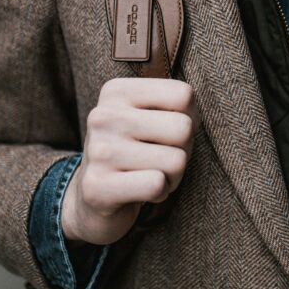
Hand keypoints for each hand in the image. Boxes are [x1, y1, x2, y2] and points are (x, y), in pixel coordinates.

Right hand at [62, 78, 200, 245]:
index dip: (190, 118)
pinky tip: (142, 191)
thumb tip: (196, 120)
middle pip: (183, 128)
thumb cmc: (134, 151)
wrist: (93, 196)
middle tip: (161, 158)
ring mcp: (98, 151)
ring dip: (173, 175)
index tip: (169, 132)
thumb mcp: (148, 116)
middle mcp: (103, 116)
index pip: (183, 94)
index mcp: (116, 91)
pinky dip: (160, 193)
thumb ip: (174, 106)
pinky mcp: (97, 187)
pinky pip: (156, 184)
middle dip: (183, 150)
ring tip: (150, 174)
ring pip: (176, 160)